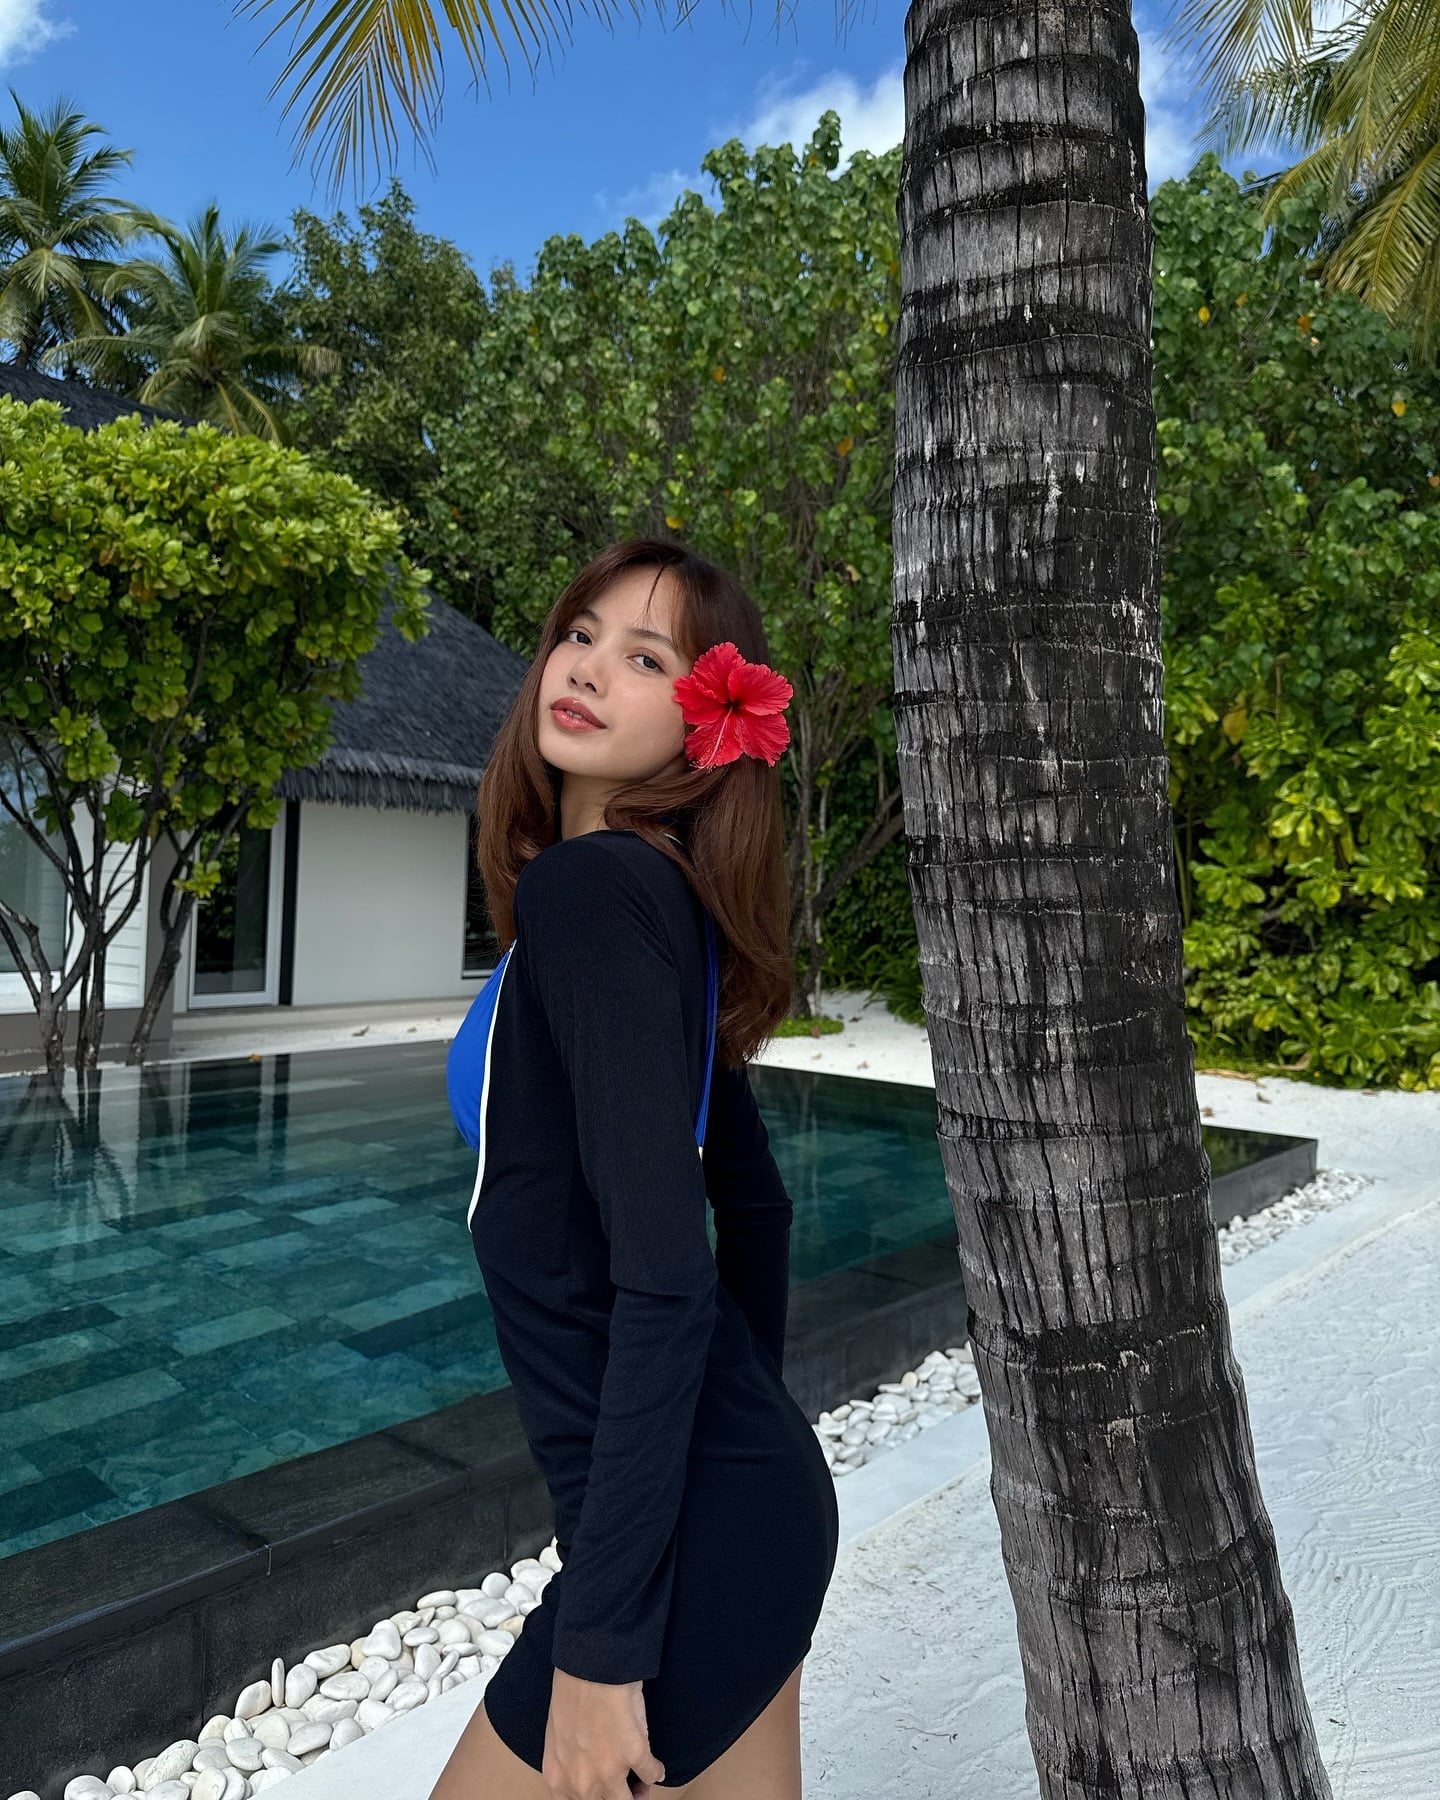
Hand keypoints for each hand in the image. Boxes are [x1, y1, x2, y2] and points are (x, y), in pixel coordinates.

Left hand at [542, 1667, 666, 1798]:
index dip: (596, 1799)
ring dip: (639, 1791)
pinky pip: (652, 1774)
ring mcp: (609, 1773)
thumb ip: (569, 1764)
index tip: (606, 1793)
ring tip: (642, 1781)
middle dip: (619, 1798)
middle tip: (626, 1788)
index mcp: (559, 1779)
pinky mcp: (634, 1756)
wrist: (590, 1667)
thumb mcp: (557, 1738)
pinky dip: (656, 1770)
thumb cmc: (570, 1692)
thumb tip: (585, 1771)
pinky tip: (655, 1764)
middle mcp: (582, 1784)